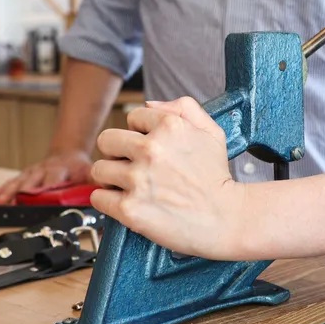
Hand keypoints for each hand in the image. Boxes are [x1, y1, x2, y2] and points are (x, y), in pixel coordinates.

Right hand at [0, 151, 92, 203]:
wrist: (69, 152)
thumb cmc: (79, 167)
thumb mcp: (91, 173)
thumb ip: (96, 185)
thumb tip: (105, 196)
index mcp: (62, 170)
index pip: (53, 180)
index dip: (46, 188)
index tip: (40, 197)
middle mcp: (45, 169)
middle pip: (32, 181)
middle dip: (22, 192)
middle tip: (13, 203)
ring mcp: (34, 171)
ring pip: (19, 181)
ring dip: (9, 191)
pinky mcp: (26, 174)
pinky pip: (12, 181)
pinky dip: (2, 189)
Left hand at [89, 97, 242, 258]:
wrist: (226, 218)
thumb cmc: (217, 178)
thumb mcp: (211, 132)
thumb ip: (184, 107)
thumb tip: (149, 105)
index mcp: (170, 126)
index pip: (133, 117)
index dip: (140, 132)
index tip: (149, 147)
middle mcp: (151, 149)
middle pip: (107, 140)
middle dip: (117, 152)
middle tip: (131, 165)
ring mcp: (138, 179)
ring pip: (99, 169)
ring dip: (111, 178)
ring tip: (129, 186)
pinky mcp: (130, 208)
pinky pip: (98, 198)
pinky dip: (108, 202)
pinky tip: (126, 202)